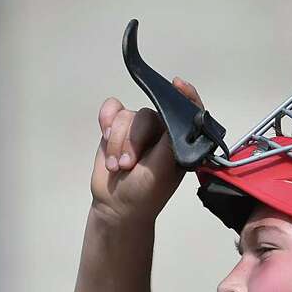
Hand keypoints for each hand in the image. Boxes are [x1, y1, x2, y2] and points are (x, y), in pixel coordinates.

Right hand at [90, 77, 204, 225]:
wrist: (116, 206)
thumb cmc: (144, 195)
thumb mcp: (162, 171)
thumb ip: (169, 142)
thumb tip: (175, 115)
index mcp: (178, 142)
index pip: (187, 111)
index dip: (185, 95)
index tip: (178, 85)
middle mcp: (160, 132)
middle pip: (146, 114)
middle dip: (133, 140)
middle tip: (128, 165)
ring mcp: (137, 129)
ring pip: (125, 116)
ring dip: (116, 143)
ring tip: (117, 166)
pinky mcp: (116, 128)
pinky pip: (111, 109)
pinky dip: (105, 121)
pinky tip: (104, 136)